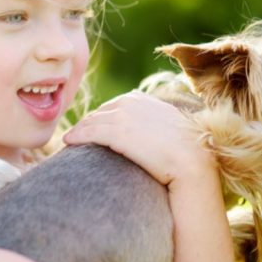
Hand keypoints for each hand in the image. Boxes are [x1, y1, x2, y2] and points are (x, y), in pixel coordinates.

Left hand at [63, 91, 214, 186]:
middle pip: (99, 112)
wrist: (192, 162)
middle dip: (87, 123)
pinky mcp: (118, 133)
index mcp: (142, 99)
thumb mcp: (168, 128)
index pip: (112, 106)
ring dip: (79, 130)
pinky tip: (69, 142)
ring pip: (91, 122)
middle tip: (76, 135)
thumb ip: (151, 124)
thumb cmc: (184, 151)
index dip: (100, 118)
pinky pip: (89, 133)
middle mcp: (131, 103)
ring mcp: (123, 117)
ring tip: (70, 139)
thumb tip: (144, 136)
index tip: (92, 128)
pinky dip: (77, 136)